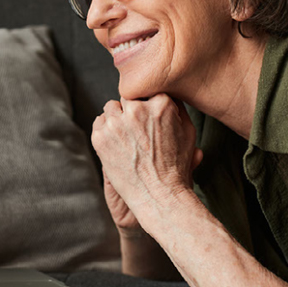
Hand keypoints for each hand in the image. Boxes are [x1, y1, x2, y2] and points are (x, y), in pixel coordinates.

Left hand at [92, 95, 202, 228]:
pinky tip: (116, 144)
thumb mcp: (189, 134)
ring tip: (126, 138)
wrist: (158, 196)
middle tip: (137, 130)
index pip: (147, 90)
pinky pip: (99, 122)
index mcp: (161, 104)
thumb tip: (170, 95)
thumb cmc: (177, 167)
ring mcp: (116, 123)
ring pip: (111, 107)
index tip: (148, 117)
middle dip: (132, 110)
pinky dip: (105, 130)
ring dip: (117, 118)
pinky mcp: (100, 137)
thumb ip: (178, 110)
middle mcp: (137, 110)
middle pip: (128, 97)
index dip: (147, 104)